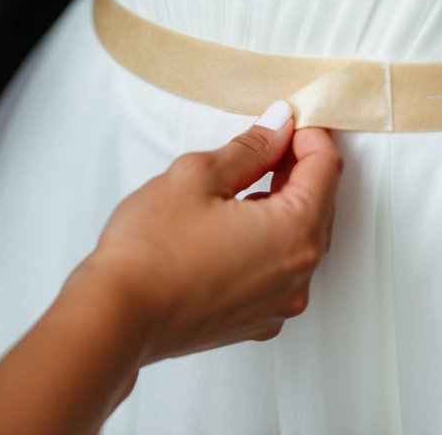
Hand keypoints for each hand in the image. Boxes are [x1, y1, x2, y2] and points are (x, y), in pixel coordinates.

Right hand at [64, 112, 341, 363]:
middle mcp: (298, 275)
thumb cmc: (152, 249)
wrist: (115, 318)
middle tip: (263, 143)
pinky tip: (231, 225)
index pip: (326, 168)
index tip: (284, 121)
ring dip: (282, 204)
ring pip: (300, 239)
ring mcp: (278, 305)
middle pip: (319, 204)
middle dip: (297, 168)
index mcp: (295, 232)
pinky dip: (267, 241)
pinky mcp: (255, 321)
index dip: (308, 135)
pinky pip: (278, 270)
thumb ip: (251, 147)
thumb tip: (278, 128)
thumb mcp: (200, 174)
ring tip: (241, 182)